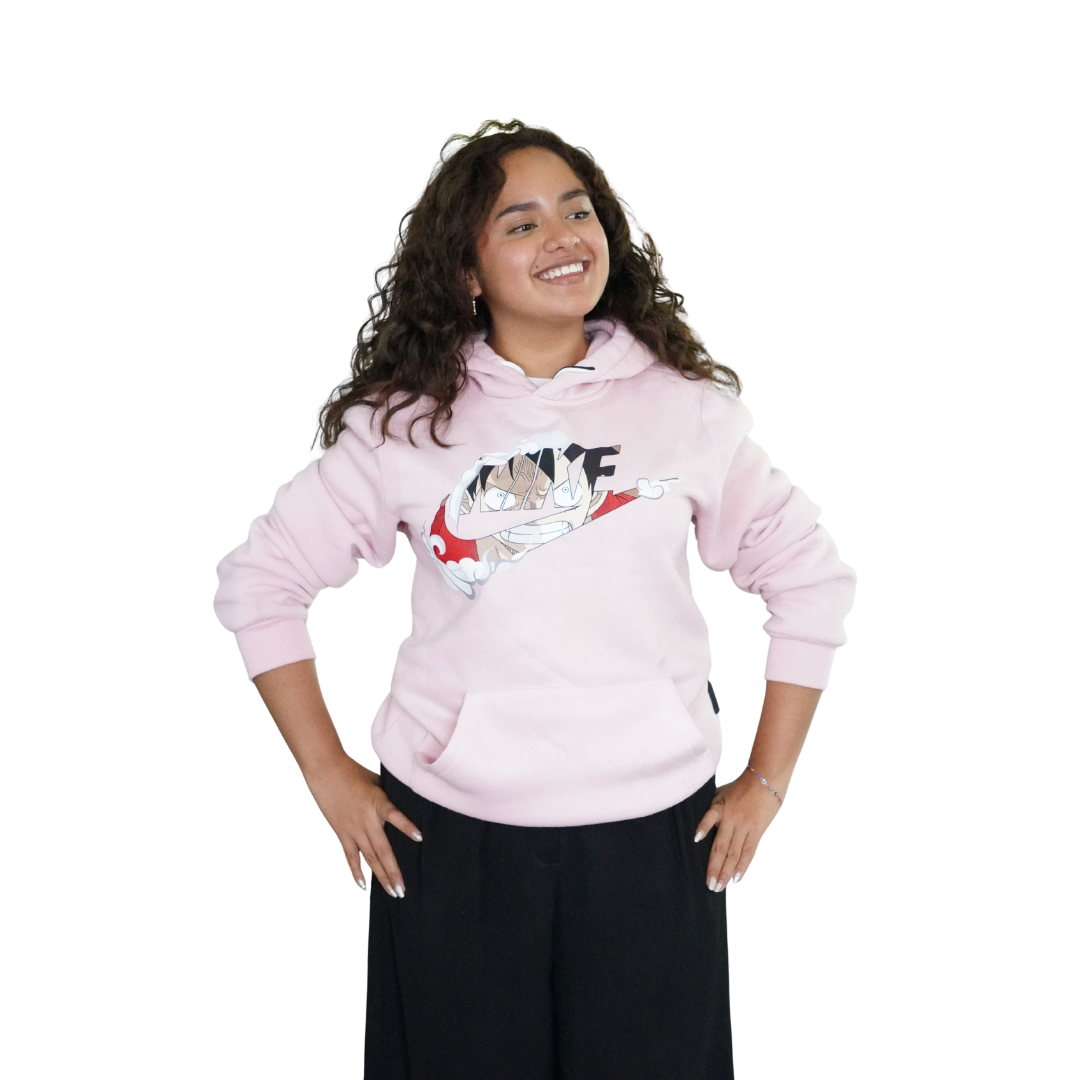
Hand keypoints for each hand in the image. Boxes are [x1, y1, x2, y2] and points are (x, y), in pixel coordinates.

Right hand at [303, 754, 422, 897]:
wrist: (325, 770)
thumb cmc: (353, 772)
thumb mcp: (376, 780)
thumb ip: (387, 797)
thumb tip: (402, 806)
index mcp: (377, 802)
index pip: (394, 815)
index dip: (406, 826)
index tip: (419, 837)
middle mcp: (366, 819)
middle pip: (381, 850)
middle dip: (392, 871)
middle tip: (402, 890)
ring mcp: (352, 829)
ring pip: (368, 858)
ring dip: (380, 876)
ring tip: (392, 892)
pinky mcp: (341, 833)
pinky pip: (349, 856)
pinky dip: (355, 872)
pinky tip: (363, 886)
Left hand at [694, 770, 782, 891]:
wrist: (765, 779)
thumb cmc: (740, 786)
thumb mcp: (721, 792)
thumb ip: (712, 809)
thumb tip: (701, 827)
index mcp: (720, 807)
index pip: (709, 819)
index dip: (703, 828)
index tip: (696, 840)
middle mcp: (732, 819)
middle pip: (722, 846)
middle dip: (715, 867)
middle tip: (710, 885)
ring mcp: (745, 826)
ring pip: (735, 853)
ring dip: (727, 871)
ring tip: (721, 886)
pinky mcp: (758, 831)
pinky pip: (750, 851)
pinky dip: (744, 866)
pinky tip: (738, 878)